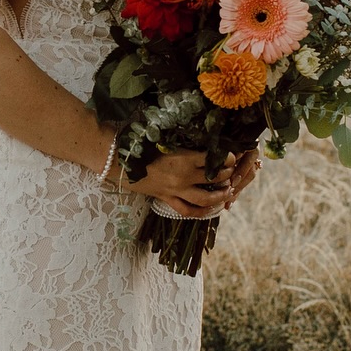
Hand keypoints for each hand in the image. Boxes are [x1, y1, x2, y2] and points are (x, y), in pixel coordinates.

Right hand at [124, 146, 259, 218]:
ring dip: (219, 197)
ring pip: (204, 199)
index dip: (226, 158)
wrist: (117, 161)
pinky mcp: (165, 198)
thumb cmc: (139, 144)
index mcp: (183, 158)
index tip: (232, 156)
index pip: (212, 159)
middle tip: (232, 172)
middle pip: (213, 178)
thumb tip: (202, 138)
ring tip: (228, 192)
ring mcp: (174, 190)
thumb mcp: (164, 139)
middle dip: (227, 175)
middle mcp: (182, 176)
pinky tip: (208, 210)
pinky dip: (199, 212)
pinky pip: (185, 210)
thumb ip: (183, 141)